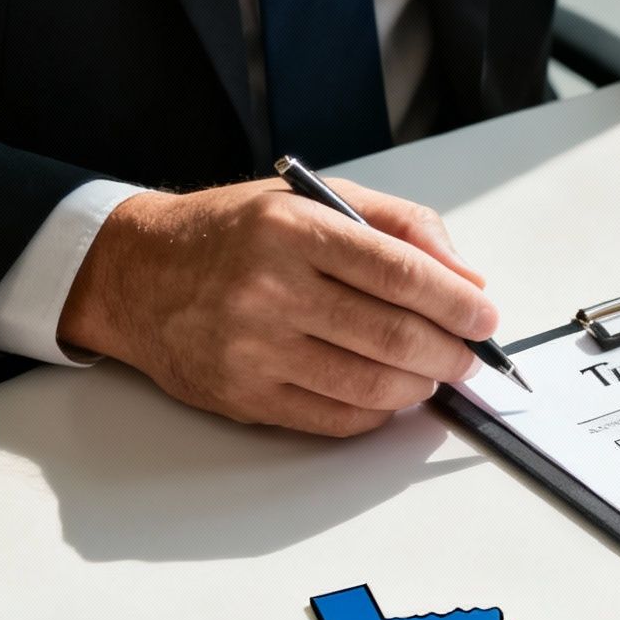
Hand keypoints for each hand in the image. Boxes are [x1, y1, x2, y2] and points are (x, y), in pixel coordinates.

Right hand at [58, 179, 496, 436]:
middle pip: (393, 336)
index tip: (485, 318)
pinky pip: (335, 419)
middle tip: (470, 356)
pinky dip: (377, 412)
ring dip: (420, 386)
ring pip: (370, 385)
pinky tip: (387, 393)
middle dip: (451, 353)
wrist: (135, 273)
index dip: (457, 303)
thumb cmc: (233, 234)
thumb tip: (467, 280)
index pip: (401, 273)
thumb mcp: (315, 200)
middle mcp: (270, 289)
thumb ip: (400, 227)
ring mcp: (254, 348)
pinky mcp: (244, 395)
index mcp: (293, 231)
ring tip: (432, 373)